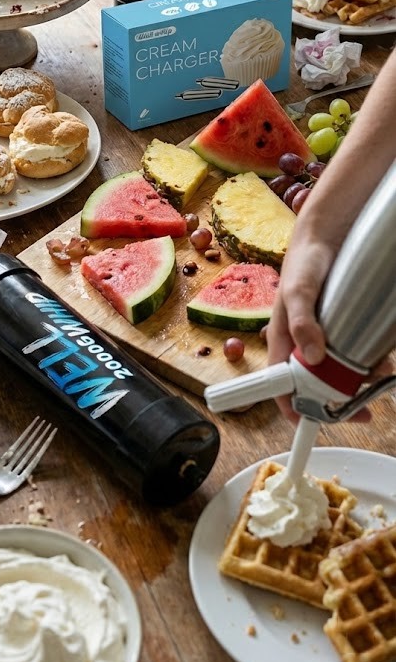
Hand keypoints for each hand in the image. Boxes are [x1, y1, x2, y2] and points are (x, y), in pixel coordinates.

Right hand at [264, 246, 393, 423]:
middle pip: (314, 388)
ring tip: (380, 377)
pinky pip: (351, 355)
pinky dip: (366, 362)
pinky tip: (381, 359)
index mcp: (281, 342)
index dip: (296, 410)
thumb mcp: (299, 291)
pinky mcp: (338, 331)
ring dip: (357, 382)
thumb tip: (313, 357)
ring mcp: (320, 339)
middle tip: (364, 407)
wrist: (326, 238)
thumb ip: (301, 322)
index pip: (280, 388)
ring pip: (336, 374)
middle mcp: (300, 345)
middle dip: (338, 400)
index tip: (317, 423)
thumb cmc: (303, 263)